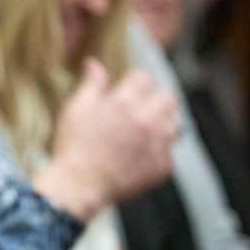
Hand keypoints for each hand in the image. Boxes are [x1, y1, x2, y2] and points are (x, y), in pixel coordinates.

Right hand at [37, 58, 176, 221]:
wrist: (79, 185)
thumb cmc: (74, 147)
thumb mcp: (76, 109)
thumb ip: (91, 85)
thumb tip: (94, 63)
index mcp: (124, 103)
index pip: (144, 77)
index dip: (134, 82)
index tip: (126, 90)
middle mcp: (146, 120)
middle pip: (169, 97)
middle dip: (155, 99)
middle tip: (140, 109)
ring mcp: (158, 144)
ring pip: (175, 124)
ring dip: (161, 124)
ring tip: (140, 132)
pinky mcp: (162, 166)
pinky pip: (169, 151)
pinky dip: (157, 151)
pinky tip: (138, 154)